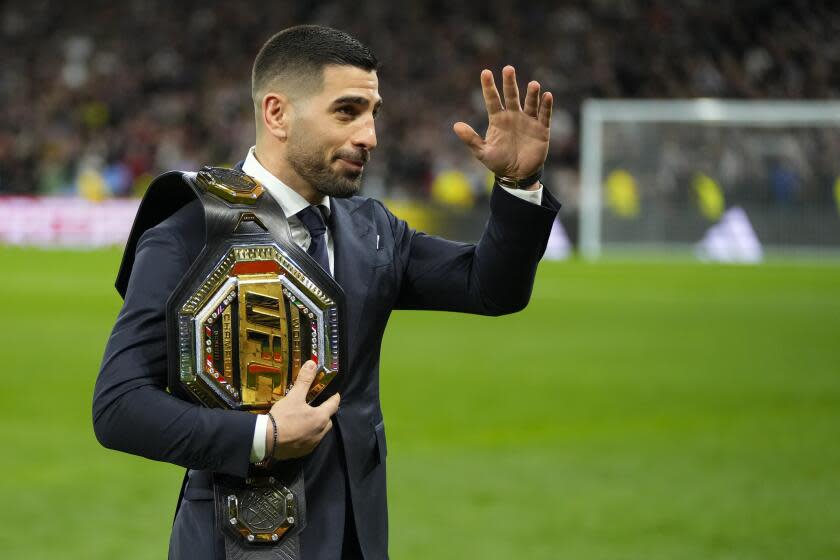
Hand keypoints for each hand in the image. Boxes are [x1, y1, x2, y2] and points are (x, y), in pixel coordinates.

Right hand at [265, 360, 339, 459]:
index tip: (334, 394)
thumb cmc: (283, 417)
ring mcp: (312, 444)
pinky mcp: (303, 452)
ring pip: (320, 432)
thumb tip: (312, 363)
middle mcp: (320, 432)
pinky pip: (310, 442)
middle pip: (328, 420)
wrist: (266, 440)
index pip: (334, 405)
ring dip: (317, 425)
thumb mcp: (294, 396)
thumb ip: (304, 380)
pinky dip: (308, 436)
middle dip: (326, 413)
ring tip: (308, 419)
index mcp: (321, 417)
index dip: (335, 398)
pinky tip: (299, 432)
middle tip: (318, 406)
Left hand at [453, 66, 552, 182]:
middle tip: (508, 69)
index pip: (492, 100)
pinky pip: (544, 115)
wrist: (517, 175)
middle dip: (510, 83)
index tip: (485, 72)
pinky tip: (547, 95)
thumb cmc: (498, 162)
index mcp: (497, 119)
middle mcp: (513, 116)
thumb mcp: (482, 152)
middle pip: (511, 96)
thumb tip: (455, 125)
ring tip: (533, 84)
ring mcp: (528, 121)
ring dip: (532, 94)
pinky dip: (546, 106)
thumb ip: (471, 139)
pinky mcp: (541, 129)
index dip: (488, 87)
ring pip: (530, 103)